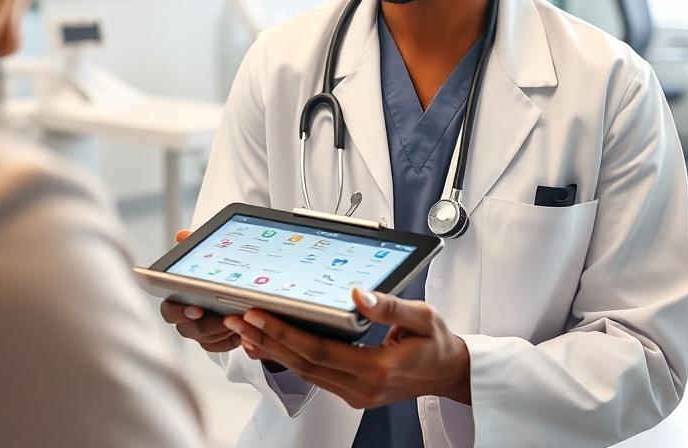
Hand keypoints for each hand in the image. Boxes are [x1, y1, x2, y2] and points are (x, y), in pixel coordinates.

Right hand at [159, 230, 240, 352]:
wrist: (225, 287)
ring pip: (206, 340)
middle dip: (210, 325)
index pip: (169, 311)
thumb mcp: (202, 257)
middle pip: (190, 330)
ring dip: (223, 332)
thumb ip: (192, 248)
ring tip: (241, 321)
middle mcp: (184, 320)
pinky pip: (218, 347)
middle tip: (228, 317)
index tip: (198, 308)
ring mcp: (198, 333)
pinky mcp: (212, 341)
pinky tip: (244, 332)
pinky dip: (230, 341)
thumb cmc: (208, 272)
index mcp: (176, 301)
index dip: (180, 312)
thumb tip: (181, 236)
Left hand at [223, 288, 471, 407]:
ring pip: (304, 372)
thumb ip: (389, 306)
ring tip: (246, 330)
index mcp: (377, 368)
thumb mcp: (422, 316)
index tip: (259, 314)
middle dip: (267, 339)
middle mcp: (362, 387)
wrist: (449, 372)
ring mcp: (355, 394)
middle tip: (238, 318)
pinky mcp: (352, 392)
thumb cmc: (437, 343)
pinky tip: (271, 347)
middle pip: (302, 363)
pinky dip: (289, 359)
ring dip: (273, 350)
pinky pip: (313, 376)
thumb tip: (358, 293)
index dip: (284, 332)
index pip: (318, 350)